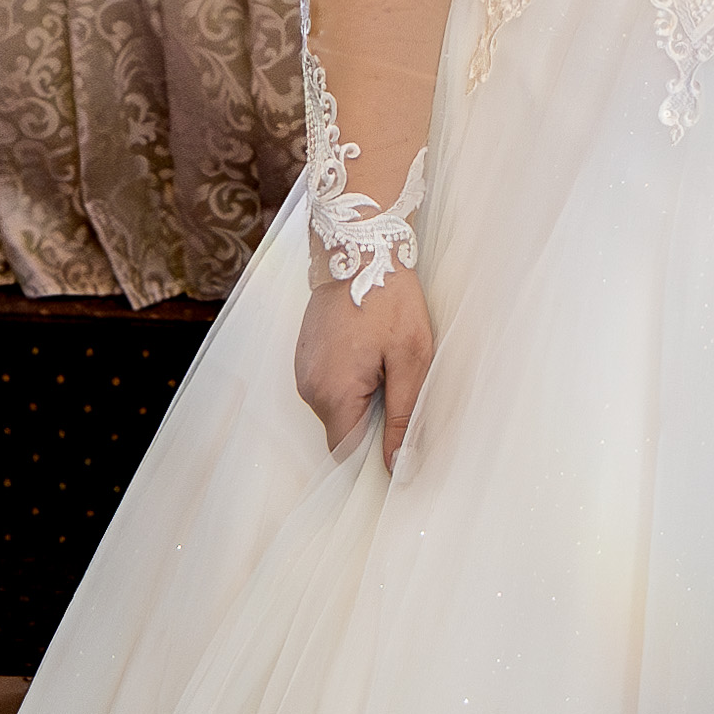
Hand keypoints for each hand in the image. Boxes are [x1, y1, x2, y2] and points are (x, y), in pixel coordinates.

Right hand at [293, 267, 437, 469]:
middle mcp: (309, 388)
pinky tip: (369, 354)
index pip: (346, 454)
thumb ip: (402, 416)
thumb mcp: (410, 359)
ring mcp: (303, 370)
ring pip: (336, 409)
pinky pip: (328, 387)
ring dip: (363, 400)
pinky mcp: (305, 356)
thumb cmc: (388, 298)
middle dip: (372, 424)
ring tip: (385, 365)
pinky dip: (350, 382)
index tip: (398, 446)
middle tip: (400, 389)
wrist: (357, 248)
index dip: (373, 459)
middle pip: (341, 432)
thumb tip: (397, 464)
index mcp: (334, 393)